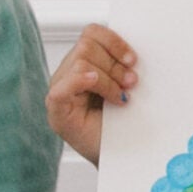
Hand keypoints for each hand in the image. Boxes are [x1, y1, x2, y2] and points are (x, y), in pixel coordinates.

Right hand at [47, 24, 136, 165]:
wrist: (118, 158)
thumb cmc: (121, 125)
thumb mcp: (126, 88)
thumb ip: (124, 67)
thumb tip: (135, 54)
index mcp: (84, 64)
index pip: (92, 33)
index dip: (114, 41)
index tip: (133, 59)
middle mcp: (68, 74)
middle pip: (86, 46)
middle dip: (114, 64)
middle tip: (131, 83)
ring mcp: (59, 91)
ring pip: (80, 63)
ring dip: (108, 78)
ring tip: (121, 97)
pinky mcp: (57, 112)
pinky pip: (61, 88)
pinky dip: (79, 81)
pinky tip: (94, 84)